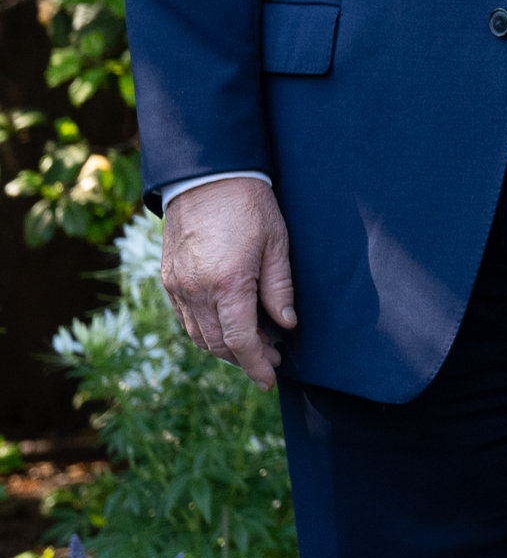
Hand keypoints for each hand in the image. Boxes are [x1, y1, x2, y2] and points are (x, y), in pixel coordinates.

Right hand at [159, 179, 296, 389]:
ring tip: (254, 346)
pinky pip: (185, 319)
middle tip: (273, 358)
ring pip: (198, 336)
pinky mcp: (169, 279)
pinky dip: (205, 331)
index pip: (241, 341)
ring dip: (224, 348)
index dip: (257, 365)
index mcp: (227, 284)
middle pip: (218, 344)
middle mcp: (196, 291)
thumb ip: (279, 287)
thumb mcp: (277, 243)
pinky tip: (227, 326)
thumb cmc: (249, 205)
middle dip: (245, 359)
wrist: (206, 177)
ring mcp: (178, 287)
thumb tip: (286, 325)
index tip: (270, 379)